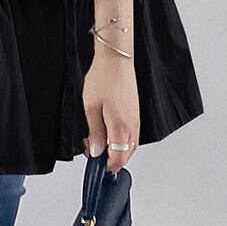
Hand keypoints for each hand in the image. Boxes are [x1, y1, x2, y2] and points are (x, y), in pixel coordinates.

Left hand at [82, 51, 139, 172]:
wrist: (116, 59)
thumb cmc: (103, 79)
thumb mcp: (91, 108)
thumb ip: (95, 132)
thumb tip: (96, 151)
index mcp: (121, 128)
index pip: (118, 159)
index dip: (106, 166)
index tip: (94, 164)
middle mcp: (132, 126)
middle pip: (126, 155)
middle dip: (111, 159)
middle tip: (94, 152)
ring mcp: (136, 119)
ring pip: (130, 146)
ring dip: (117, 150)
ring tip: (99, 142)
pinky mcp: (136, 112)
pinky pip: (132, 134)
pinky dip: (122, 140)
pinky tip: (110, 132)